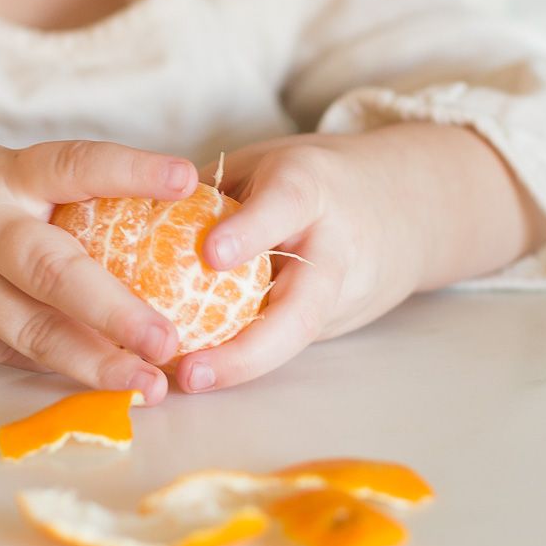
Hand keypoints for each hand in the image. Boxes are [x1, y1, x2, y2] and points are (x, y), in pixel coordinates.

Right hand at [0, 124, 198, 403]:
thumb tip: (119, 259)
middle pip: (53, 269)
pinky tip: (89, 387)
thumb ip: (37, 210)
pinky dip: (44, 369)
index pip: (72, 165)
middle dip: (115, 309)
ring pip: (27, 330)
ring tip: (145, 388)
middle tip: (170, 341)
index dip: (129, 170)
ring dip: (90, 362)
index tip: (187, 179)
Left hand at [175, 124, 545, 392]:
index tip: (212, 254)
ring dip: (241, 369)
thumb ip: (214, 190)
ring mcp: (342, 294)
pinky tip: (196, 373)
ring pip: (295, 341)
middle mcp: (334, 247)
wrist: (409, 206)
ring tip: (185, 383)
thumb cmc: (314, 179)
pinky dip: (242, 362)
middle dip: (247, 350)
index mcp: (312, 190)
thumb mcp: (267, 163)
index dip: (251, 230)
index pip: (285, 207)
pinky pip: (284, 344)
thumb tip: (136, 217)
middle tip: (190, 372)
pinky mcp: (336, 324)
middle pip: (301, 309)